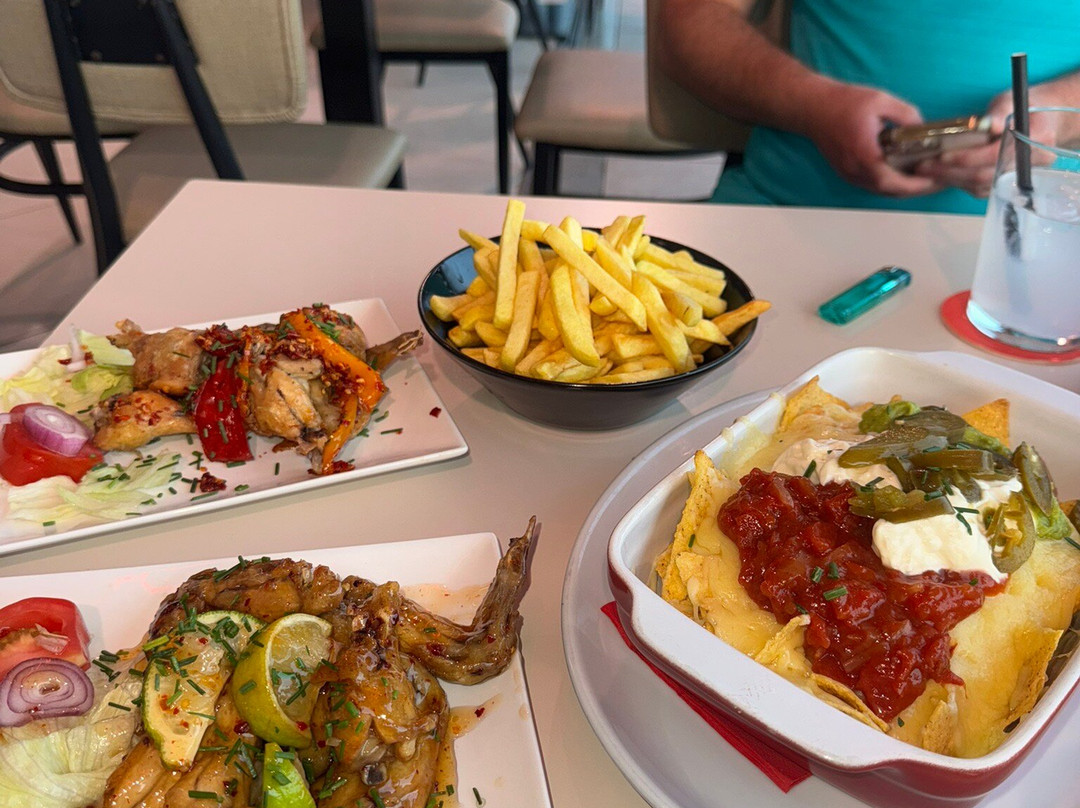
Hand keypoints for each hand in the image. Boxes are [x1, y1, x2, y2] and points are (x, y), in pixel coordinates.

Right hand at [801, 82, 943, 197]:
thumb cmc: (843, 102)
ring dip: (903, 188)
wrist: (812, 108)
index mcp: (865, 155)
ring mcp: (850, 174)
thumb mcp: (881, 100)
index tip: (936, 181)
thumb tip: (923, 128)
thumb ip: (906, 114)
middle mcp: (856, 170)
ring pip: (881, 190)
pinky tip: (903, 172)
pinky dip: (890, 183)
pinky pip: (872, 184)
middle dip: (916, 189)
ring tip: (924, 178)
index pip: (893, 181)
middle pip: (890, 191)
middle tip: (938, 181)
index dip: (917, 185)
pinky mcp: (847, 172)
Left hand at [912, 81, 1073, 196]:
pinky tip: (940, 175)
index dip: (967, 158)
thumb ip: (998, 114)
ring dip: (950, 179)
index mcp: (1036, 140)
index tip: (942, 155)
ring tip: (926, 170)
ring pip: (979, 186)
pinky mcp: (1006, 185)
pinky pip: (979, 189)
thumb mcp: (1011, 101)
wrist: (1045, 120)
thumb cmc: (1026, 106)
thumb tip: (987, 125)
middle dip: (950, 172)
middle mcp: (1029, 164)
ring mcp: (1018, 178)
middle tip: (924, 165)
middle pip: (984, 176)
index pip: (995, 155)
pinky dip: (958, 182)